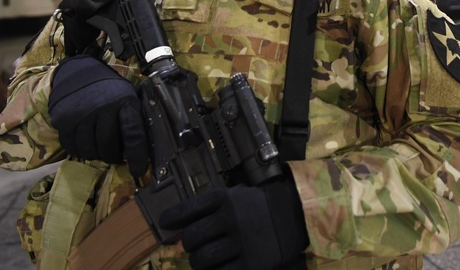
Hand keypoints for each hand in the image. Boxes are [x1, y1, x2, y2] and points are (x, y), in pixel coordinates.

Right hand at [47, 55, 148, 176]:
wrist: (78, 71)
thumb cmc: (109, 89)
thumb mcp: (128, 98)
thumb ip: (133, 120)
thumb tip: (142, 151)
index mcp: (125, 102)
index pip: (133, 133)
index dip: (137, 156)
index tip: (139, 171)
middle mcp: (103, 108)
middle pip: (108, 147)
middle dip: (113, 156)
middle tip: (115, 153)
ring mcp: (81, 114)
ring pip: (90, 151)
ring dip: (96, 154)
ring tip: (100, 146)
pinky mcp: (63, 120)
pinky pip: (72, 148)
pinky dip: (80, 150)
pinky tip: (85, 142)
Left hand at [160, 175, 308, 269]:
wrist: (294, 218)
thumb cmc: (258, 207)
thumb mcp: (235, 196)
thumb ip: (208, 208)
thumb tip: (176, 227)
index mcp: (225, 199)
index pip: (188, 209)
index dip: (172, 217)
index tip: (165, 223)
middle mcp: (231, 219)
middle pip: (191, 238)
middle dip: (189, 243)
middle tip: (195, 243)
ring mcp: (240, 243)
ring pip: (201, 259)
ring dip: (198, 261)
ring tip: (206, 257)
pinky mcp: (250, 264)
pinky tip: (219, 265)